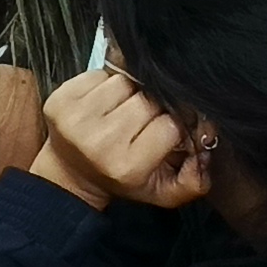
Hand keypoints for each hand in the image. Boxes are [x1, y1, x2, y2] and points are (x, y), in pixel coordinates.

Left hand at [30, 69, 209, 208]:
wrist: (73, 172)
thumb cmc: (123, 177)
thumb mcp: (164, 191)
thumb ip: (195, 179)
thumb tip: (207, 145)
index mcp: (126, 166)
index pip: (170, 125)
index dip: (173, 124)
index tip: (166, 131)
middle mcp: (98, 142)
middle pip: (147, 100)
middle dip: (152, 106)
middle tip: (144, 120)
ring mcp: (75, 119)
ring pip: (125, 82)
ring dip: (130, 92)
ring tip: (123, 111)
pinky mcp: (60, 99)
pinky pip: (100, 75)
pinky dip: (107, 84)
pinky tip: (104, 103)